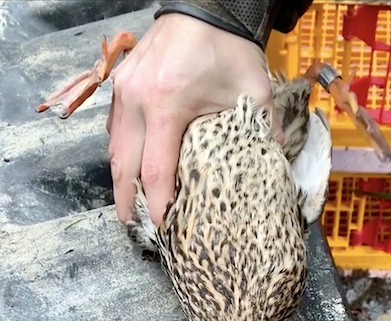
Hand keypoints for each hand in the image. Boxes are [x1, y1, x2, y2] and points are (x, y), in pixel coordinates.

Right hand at [108, 13, 279, 224]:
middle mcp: (137, 100)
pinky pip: (114, 126)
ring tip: (128, 201)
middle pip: (123, 164)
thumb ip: (265, 133)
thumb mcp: (254, 91)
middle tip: (131, 224)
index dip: (157, 202)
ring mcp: (124, 90)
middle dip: (126, 198)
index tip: (160, 226)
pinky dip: (120, 151)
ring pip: (113, 145)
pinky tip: (129, 166)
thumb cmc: (229, 49)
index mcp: (167, 105)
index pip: (156, 169)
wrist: (205, 6)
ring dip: (119, 176)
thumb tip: (273, 169)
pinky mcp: (121, 83)